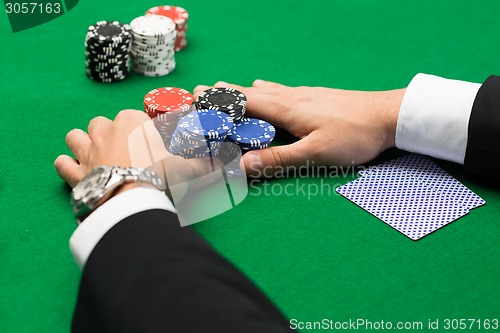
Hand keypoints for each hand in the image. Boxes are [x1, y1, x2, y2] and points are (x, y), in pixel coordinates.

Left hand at [55, 110, 220, 196]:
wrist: (131, 199)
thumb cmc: (159, 175)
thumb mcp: (185, 168)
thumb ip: (203, 164)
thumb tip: (223, 166)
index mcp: (131, 122)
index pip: (133, 116)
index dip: (141, 130)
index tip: (150, 143)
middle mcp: (104, 130)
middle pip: (101, 123)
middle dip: (109, 133)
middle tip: (124, 150)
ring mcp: (86, 150)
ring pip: (75, 137)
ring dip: (83, 144)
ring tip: (96, 155)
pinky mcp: (75, 173)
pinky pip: (63, 163)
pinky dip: (69, 167)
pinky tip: (80, 172)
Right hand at [194, 80, 404, 176]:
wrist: (388, 115)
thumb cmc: (353, 134)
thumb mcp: (315, 154)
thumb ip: (278, 159)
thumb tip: (241, 165)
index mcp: (284, 107)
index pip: (242, 99)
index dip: (217, 99)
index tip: (194, 97)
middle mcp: (289, 96)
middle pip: (249, 90)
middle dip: (225, 93)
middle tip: (204, 94)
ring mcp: (302, 94)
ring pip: (264, 90)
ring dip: (243, 93)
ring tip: (230, 96)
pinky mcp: (314, 97)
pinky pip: (279, 92)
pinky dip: (263, 94)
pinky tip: (268, 96)